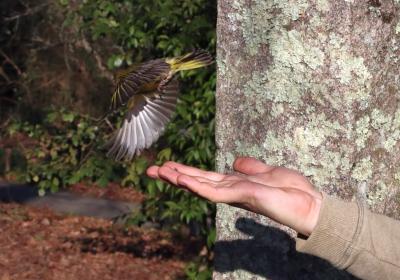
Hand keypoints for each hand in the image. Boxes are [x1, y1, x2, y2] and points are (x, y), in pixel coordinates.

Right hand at [146, 157, 321, 235]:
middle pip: (197, 181)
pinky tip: (181, 179)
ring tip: (158, 172)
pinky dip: (196, 186)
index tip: (167, 164)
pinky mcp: (241, 196)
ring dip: (178, 179)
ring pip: (200, 187)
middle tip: (150, 169)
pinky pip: (214, 192)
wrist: (310, 205)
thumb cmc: (292, 191)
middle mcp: (231, 191)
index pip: (206, 177)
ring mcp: (234, 195)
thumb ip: (251, 167)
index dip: (186, 170)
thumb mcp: (269, 172)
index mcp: (235, 184)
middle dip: (173, 175)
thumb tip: (234, 162)